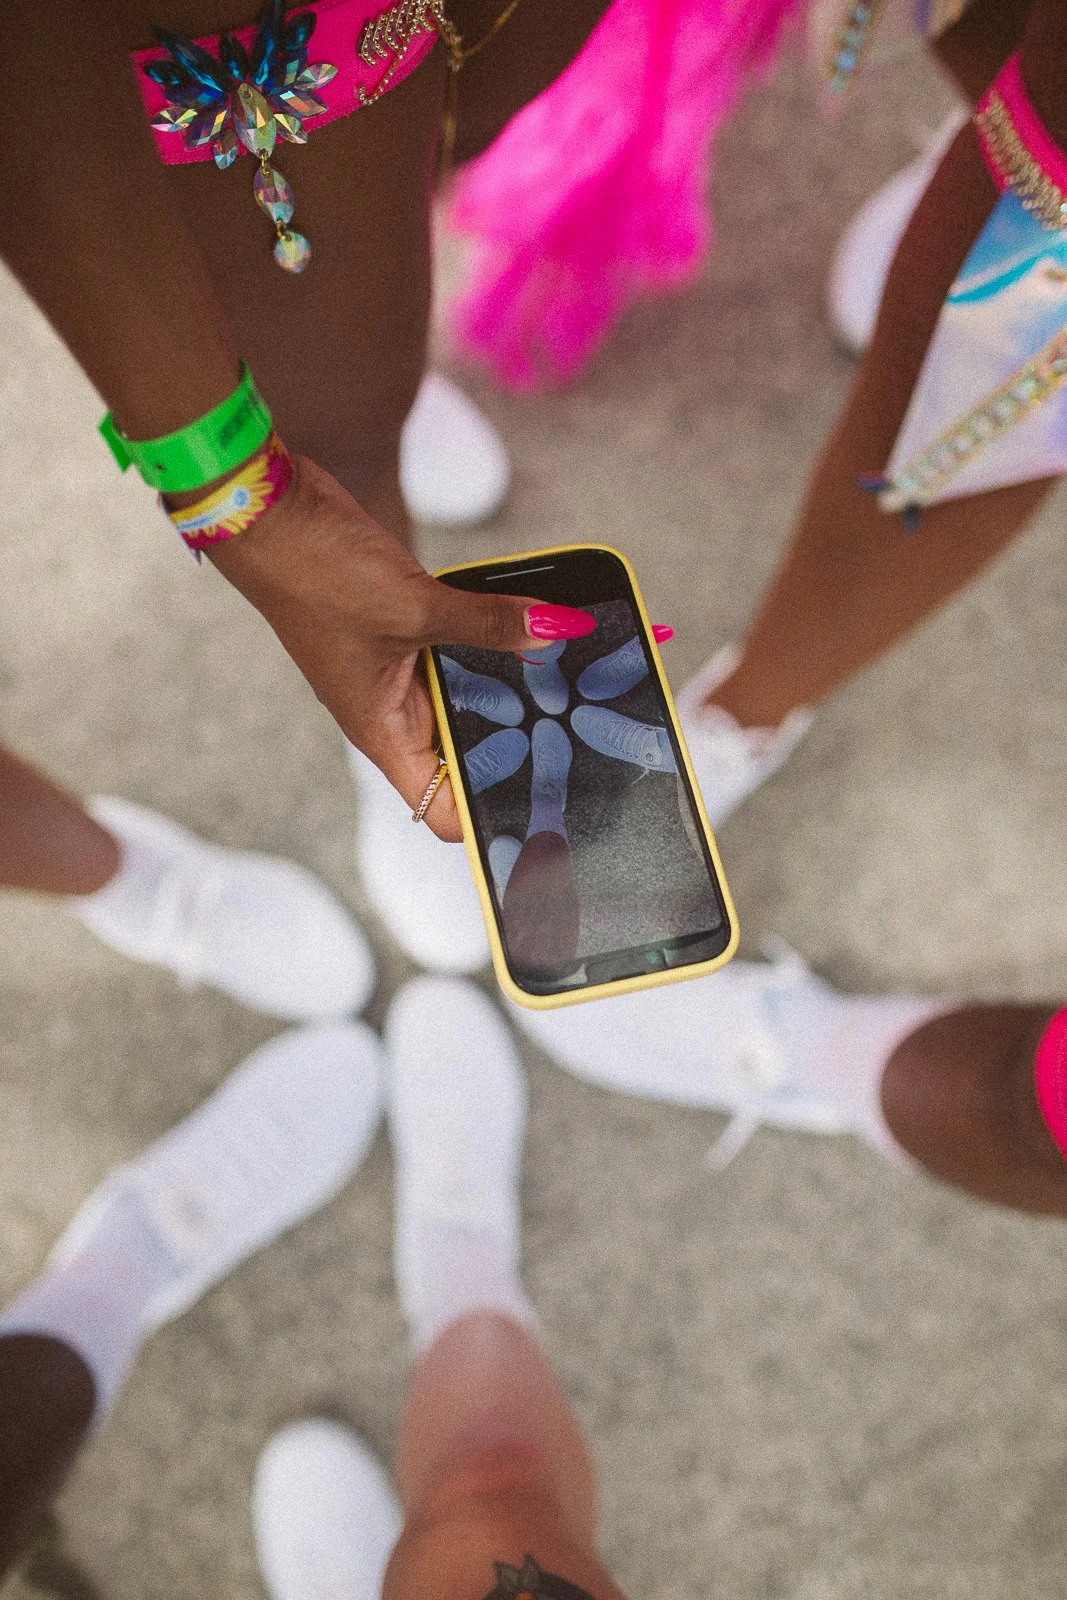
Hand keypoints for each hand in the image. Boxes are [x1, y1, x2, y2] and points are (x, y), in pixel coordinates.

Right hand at [207, 456, 594, 839]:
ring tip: (576, 688)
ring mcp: (399, 673)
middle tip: (585, 742)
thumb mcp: (414, 605)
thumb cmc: (316, 574)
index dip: (490, 822)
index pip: (443, 810)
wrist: (271, 513)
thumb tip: (557, 631)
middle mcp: (393, 713)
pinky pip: (461, 653)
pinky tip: (539, 631)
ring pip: (469, 700)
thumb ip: (489, 623)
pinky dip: (496, 646)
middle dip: (519, 751)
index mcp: (384, 733)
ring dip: (513, 692)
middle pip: (466, 758)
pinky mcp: (406, 632)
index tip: (547, 811)